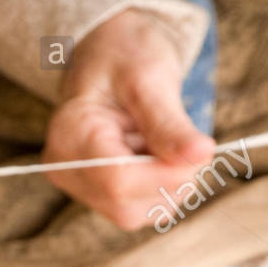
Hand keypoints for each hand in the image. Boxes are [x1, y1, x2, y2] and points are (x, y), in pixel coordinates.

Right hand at [41, 9, 214, 228]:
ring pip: (137, 212)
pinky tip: (156, 152)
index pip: (118, 181)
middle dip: (170, 178)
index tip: (202, 149)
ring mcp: (79, 186)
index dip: (168, 174)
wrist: (110, 54)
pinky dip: (161, 186)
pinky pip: (140, 208)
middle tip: (185, 138)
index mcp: (69, 135)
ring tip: (163, 138)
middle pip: (127, 204)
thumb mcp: (149, 77)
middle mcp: (65, 169)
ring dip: (168, 182)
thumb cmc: (124, 55)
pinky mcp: (97, 194)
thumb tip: (201, 155)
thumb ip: (170, 122)